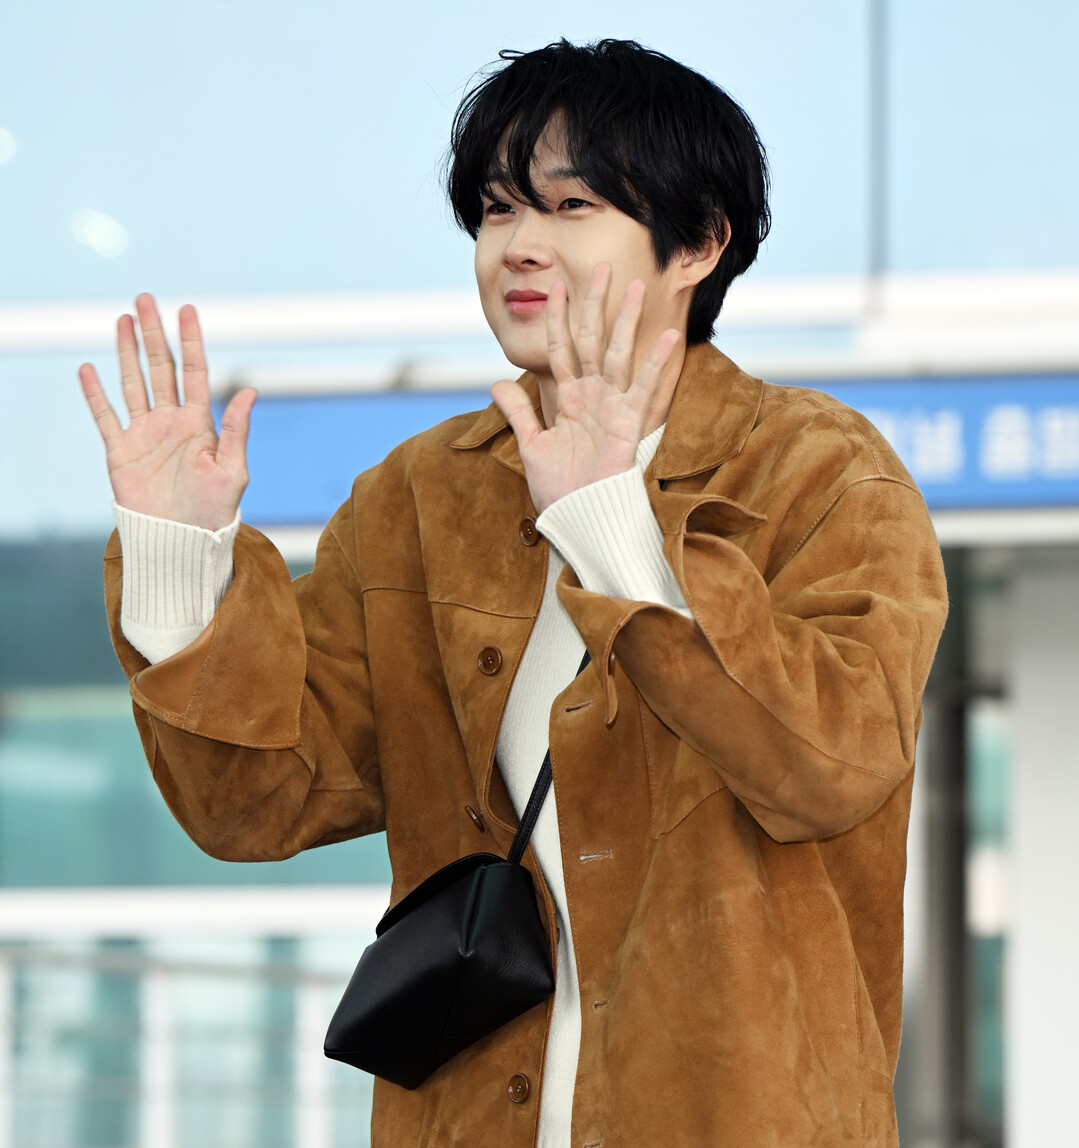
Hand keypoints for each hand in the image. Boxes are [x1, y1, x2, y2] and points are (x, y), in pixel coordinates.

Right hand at [79, 293, 256, 529]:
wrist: (181, 542)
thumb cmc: (214, 512)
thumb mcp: (232, 470)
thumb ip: (236, 430)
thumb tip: (252, 391)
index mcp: (200, 424)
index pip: (194, 372)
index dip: (190, 341)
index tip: (186, 309)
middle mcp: (171, 423)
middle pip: (160, 369)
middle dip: (154, 334)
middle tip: (145, 299)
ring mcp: (144, 435)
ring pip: (133, 383)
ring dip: (127, 352)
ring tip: (123, 320)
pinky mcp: (120, 453)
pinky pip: (105, 417)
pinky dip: (95, 394)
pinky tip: (89, 368)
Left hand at [490, 264, 679, 514]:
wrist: (579, 518)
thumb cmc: (559, 489)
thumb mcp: (532, 446)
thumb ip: (519, 412)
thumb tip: (497, 382)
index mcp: (568, 399)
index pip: (561, 349)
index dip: (557, 319)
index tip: (555, 288)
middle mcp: (592, 396)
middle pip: (592, 340)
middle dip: (596, 304)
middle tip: (602, 267)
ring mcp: (612, 407)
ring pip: (618, 353)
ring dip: (627, 320)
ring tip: (637, 285)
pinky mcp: (629, 424)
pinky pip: (643, 388)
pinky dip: (655, 362)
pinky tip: (668, 334)